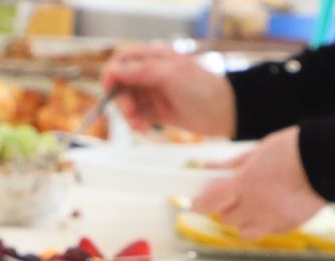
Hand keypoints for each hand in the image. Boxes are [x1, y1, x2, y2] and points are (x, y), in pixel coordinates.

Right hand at [101, 45, 235, 136]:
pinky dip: (136, 124)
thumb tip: (114, 70)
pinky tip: (143, 129)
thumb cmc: (201, 87)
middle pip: (120, 85)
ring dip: (128, 115)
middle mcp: (150, 74)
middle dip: (121, 100)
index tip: (110, 90)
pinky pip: (137, 117)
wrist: (224, 112)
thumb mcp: (170, 74)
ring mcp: (153, 94)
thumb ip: (141, 70)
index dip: (111, 75)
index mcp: (153, 57)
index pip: (121, 61)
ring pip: (127, 103)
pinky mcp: (157, 112)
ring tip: (138, 126)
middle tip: (131, 113)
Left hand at [194, 127, 326, 237]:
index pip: (209, 203)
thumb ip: (232, 165)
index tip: (199, 200)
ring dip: (242, 220)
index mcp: (245, 184)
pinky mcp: (287, 227)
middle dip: (225, 207)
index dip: (200, 202)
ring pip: (244, 231)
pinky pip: (266, 231)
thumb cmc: (293, 149)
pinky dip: (263, 222)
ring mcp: (272, 220)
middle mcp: (256, 207)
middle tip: (233, 194)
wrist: (328, 160)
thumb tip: (208, 169)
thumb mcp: (257, 151)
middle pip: (226, 219)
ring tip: (253, 203)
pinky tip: (272, 207)